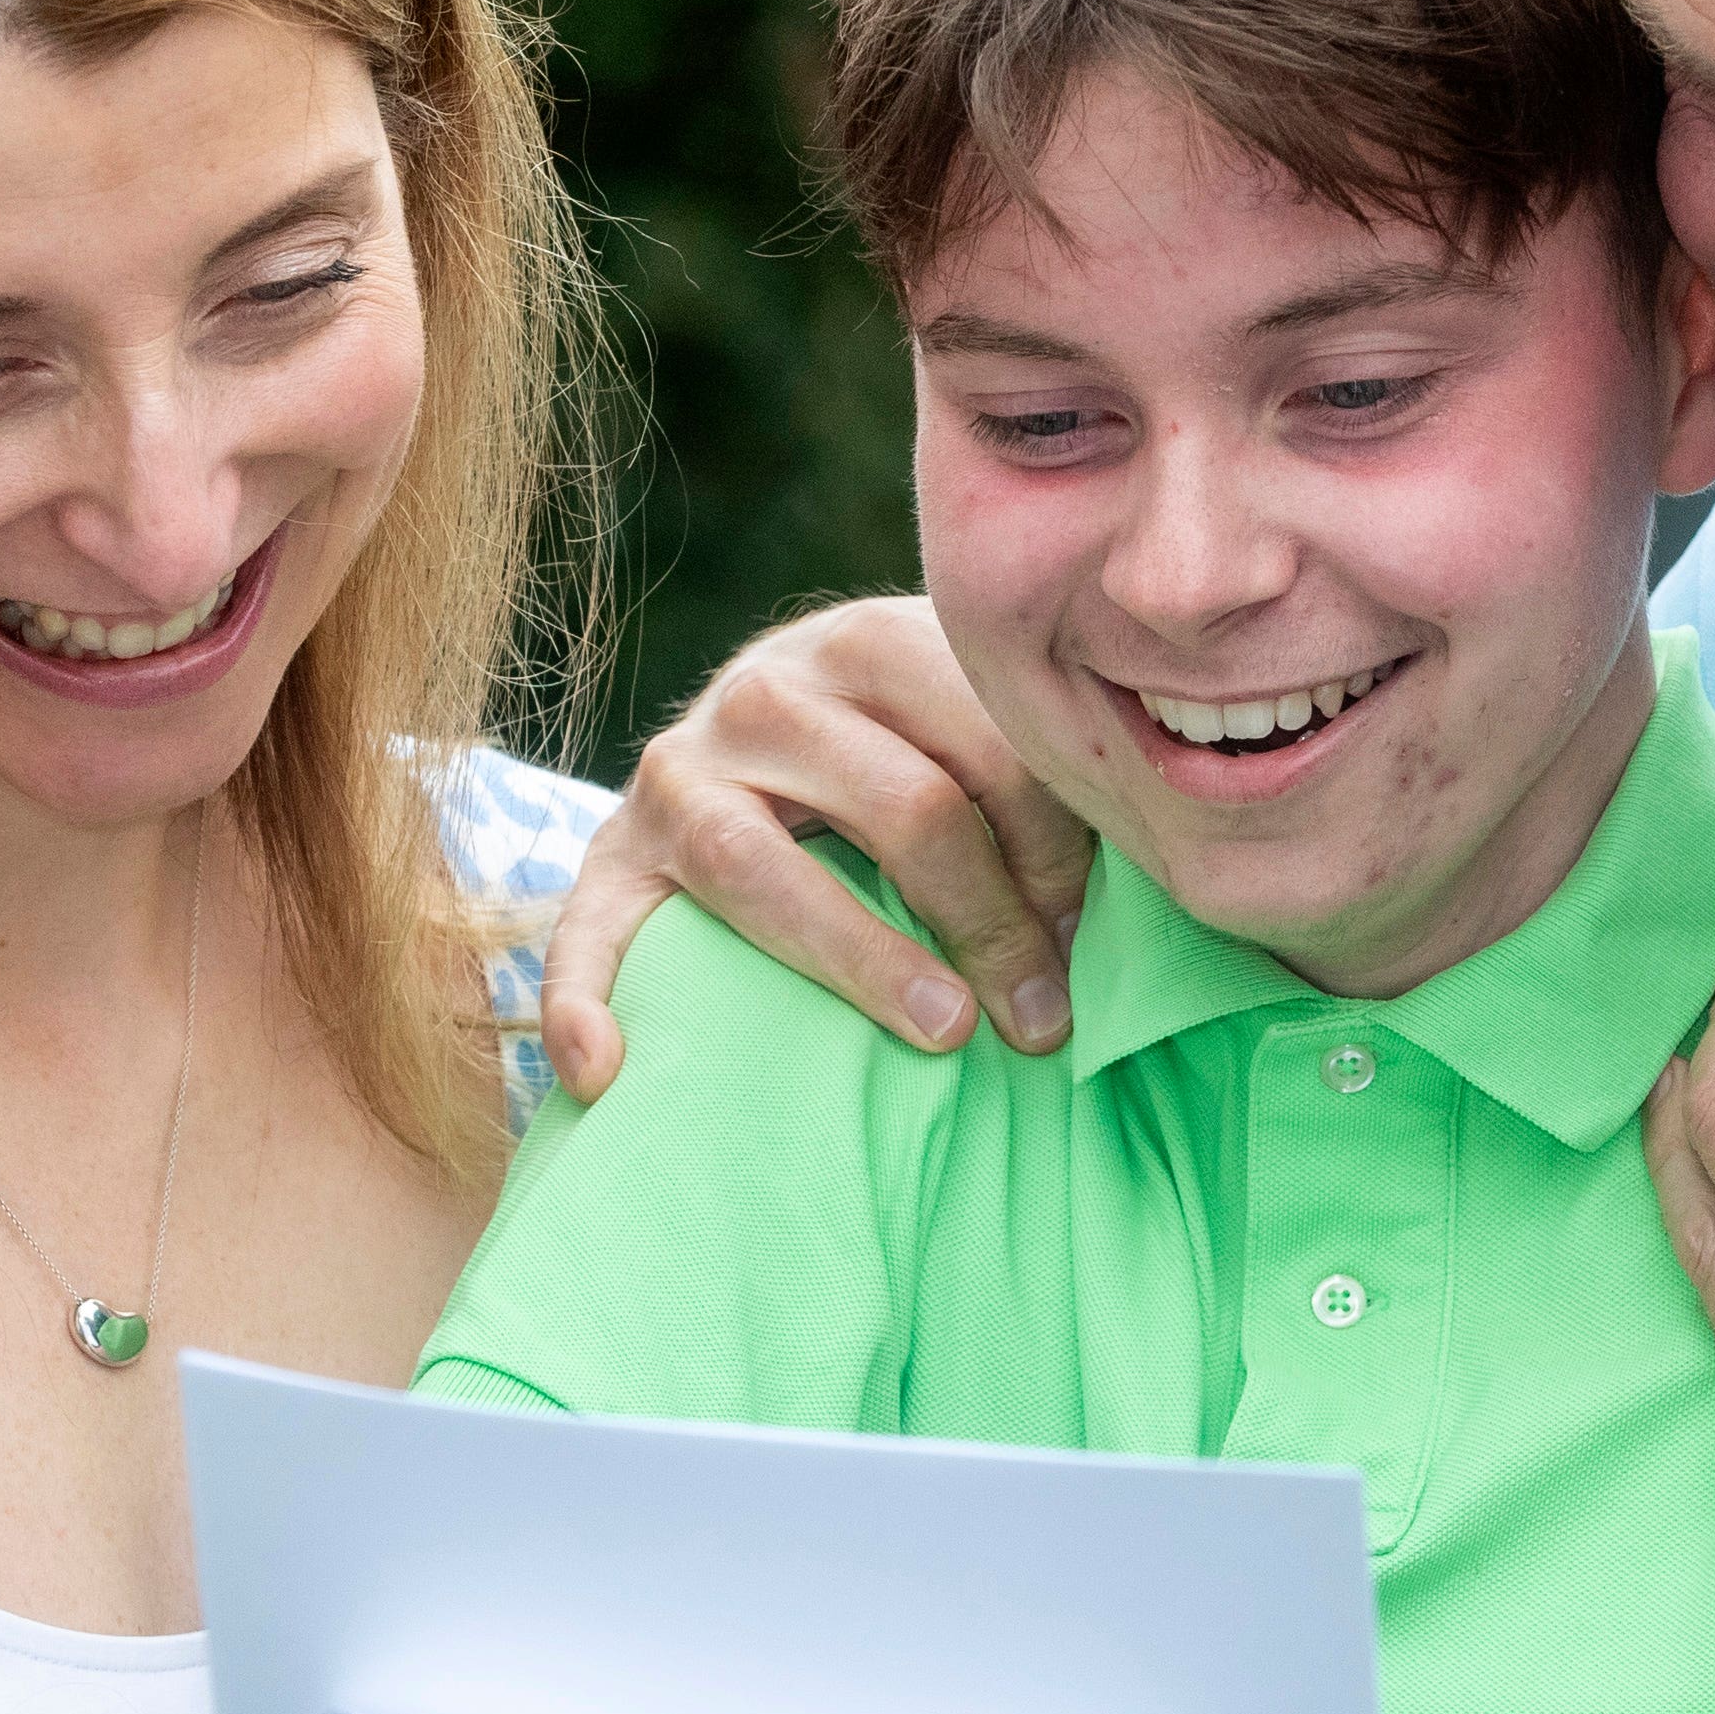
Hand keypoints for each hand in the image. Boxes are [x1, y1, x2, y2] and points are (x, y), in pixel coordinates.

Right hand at [544, 595, 1095, 1098]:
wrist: (766, 738)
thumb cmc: (914, 760)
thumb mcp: (973, 739)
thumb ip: (1040, 797)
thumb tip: (1131, 913)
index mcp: (876, 641)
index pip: (990, 746)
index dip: (1058, 853)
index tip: (1096, 939)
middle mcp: (769, 689)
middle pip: (902, 806)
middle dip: (992, 921)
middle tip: (1046, 1017)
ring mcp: (680, 767)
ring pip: (758, 863)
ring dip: (861, 960)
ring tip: (946, 1034)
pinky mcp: (614, 849)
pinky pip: (586, 927)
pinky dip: (583, 1001)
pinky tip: (604, 1072)